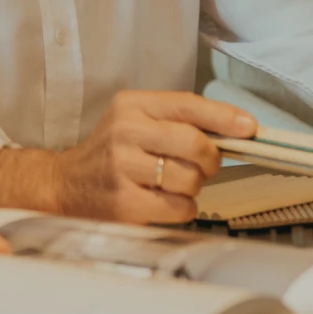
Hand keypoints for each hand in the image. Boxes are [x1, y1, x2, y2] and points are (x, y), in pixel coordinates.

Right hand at [0, 91, 256, 223]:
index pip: (187, 105)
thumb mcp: (135, 122)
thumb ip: (178, 121)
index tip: (249, 128)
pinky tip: (162, 201)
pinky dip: (182, 208)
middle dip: (209, 160)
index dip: (224, 117)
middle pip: (195, 144)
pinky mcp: (125, 203)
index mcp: (131, 106)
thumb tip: (238, 130)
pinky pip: (180, 207)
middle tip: (202, 165)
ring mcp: (123, 168)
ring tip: (170, 184)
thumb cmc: (110, 153)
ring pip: (191, 179)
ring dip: (192, 187)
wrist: (63, 185)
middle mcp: (125, 132)